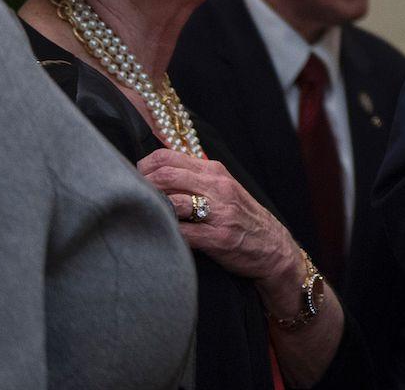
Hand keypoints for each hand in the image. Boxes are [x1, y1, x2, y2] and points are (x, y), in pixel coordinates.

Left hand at [138, 148, 300, 286]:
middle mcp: (218, 187)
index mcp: (215, 171)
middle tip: (131, 200)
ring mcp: (219, 212)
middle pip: (165, 176)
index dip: (143, 167)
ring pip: (171, 202)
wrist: (273, 247)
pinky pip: (182, 233)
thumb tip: (155, 172)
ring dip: (151, 210)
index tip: (134, 181)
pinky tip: (157, 236)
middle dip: (141, 187)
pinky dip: (165, 233)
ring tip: (141, 218)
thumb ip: (194, 178)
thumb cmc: (241, 218)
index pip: (167, 156)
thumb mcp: (222, 189)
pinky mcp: (219, 238)